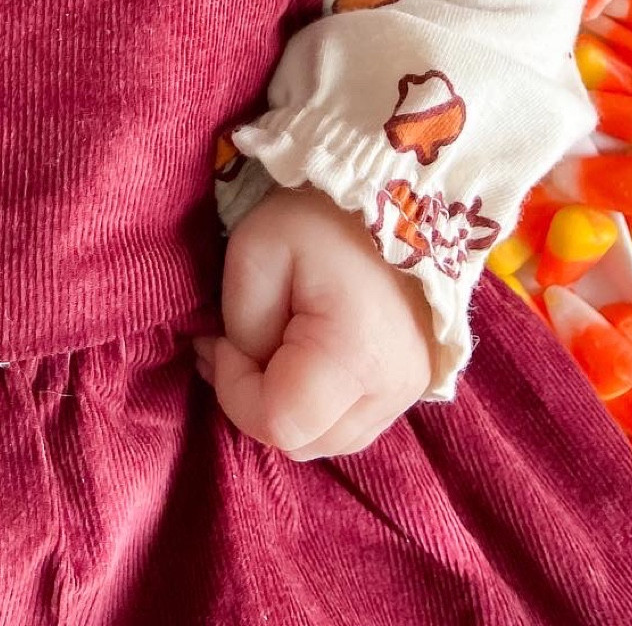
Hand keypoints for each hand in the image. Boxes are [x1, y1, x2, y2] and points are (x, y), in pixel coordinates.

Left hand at [194, 182, 434, 461]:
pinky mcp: (412, 384)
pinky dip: (316, 404)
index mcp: (357, 358)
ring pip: (327, 440)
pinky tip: (296, 357)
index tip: (219, 339)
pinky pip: (350, 422)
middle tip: (230, 346)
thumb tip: (239, 365)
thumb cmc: (319, 215)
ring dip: (285, 408)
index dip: (233, 390)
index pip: (278, 423)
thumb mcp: (257, 250)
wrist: (390, 188)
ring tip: (262, 348)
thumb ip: (243, 325)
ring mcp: (409, 392)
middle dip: (254, 402)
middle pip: (303, 442)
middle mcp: (392, 390)